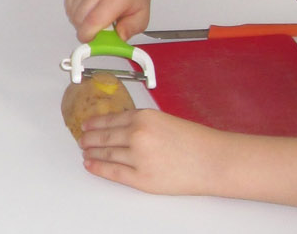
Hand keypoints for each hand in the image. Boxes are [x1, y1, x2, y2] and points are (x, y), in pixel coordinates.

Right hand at [65, 0, 156, 42]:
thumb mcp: (142, 16)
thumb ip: (130, 30)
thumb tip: (117, 38)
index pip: (93, 21)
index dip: (88, 35)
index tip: (91, 40)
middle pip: (79, 19)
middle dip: (86, 30)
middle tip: (99, 28)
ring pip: (72, 13)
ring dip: (80, 21)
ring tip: (95, 16)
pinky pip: (68, 6)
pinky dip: (76, 12)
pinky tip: (88, 9)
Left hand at [78, 109, 223, 195]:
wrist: (215, 161)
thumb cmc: (196, 141)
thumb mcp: (165, 120)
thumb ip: (142, 123)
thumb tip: (120, 128)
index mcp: (143, 117)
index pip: (110, 119)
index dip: (95, 123)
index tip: (87, 125)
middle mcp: (137, 135)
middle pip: (103, 136)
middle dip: (89, 138)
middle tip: (82, 139)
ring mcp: (138, 158)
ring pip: (106, 154)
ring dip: (92, 152)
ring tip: (86, 151)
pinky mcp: (142, 179)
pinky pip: (113, 172)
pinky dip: (99, 168)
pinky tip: (91, 164)